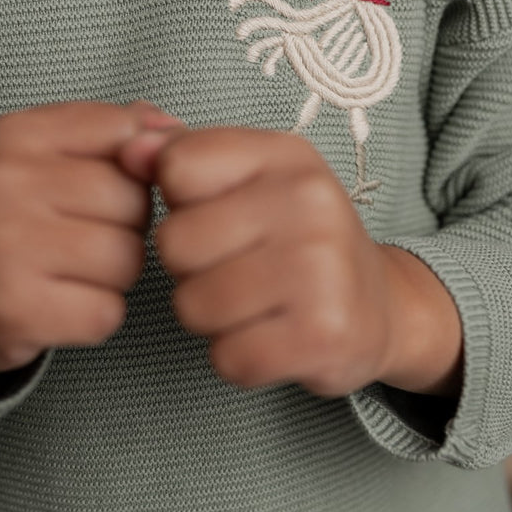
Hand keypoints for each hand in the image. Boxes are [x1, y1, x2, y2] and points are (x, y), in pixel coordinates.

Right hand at [0, 99, 182, 372]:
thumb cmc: (23, 215)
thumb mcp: (55, 154)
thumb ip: (118, 130)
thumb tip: (173, 130)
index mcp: (17, 134)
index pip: (128, 135)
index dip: (136, 169)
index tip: (104, 187)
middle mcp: (2, 184)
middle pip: (134, 202)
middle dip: (128, 226)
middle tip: (81, 236)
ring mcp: (2, 248)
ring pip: (128, 259)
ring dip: (117, 274)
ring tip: (73, 270)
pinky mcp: (11, 309)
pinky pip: (107, 313)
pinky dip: (97, 316)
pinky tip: (63, 304)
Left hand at [119, 126, 398, 398]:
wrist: (382, 306)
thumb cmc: (298, 240)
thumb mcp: (252, 182)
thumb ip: (185, 157)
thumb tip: (129, 151)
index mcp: (286, 155)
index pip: (177, 167)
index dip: (180, 204)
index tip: (220, 217)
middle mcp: (310, 202)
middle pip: (174, 243)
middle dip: (190, 270)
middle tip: (238, 272)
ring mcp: (321, 269)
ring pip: (193, 306)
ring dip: (211, 319)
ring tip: (254, 306)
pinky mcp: (322, 335)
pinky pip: (228, 358)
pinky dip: (239, 359)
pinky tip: (271, 340)